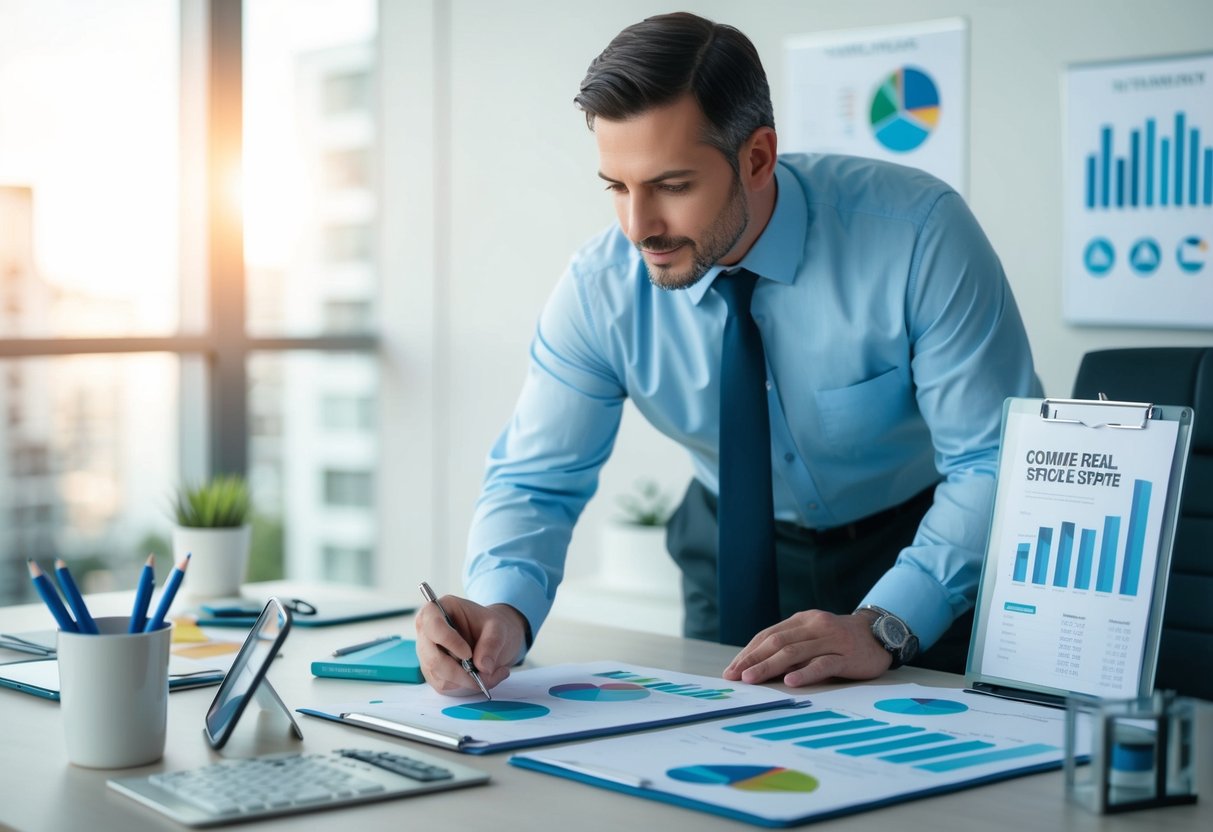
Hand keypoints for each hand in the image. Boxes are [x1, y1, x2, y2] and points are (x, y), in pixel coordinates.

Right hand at [415, 595, 527, 695]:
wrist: (490, 638)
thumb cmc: (489, 626)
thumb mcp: (497, 627)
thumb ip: (492, 643)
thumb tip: (483, 667)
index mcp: (436, 610)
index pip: (433, 625)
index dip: (448, 641)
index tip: (468, 654)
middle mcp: (426, 632)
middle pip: (432, 657)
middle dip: (460, 672)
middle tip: (485, 673)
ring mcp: (426, 654)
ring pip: (439, 675)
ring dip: (466, 680)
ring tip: (491, 674)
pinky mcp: (432, 672)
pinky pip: (444, 685)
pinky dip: (465, 686)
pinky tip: (481, 677)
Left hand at [721, 609, 891, 686]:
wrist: (880, 634)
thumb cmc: (840, 640)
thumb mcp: (814, 637)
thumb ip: (791, 646)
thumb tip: (758, 666)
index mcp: (802, 620)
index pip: (769, 635)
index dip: (749, 652)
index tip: (732, 668)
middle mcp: (814, 626)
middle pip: (777, 642)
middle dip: (753, 660)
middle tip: (736, 676)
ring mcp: (831, 640)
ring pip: (795, 652)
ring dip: (769, 666)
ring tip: (752, 679)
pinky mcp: (847, 656)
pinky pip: (823, 663)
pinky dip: (805, 673)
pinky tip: (790, 682)